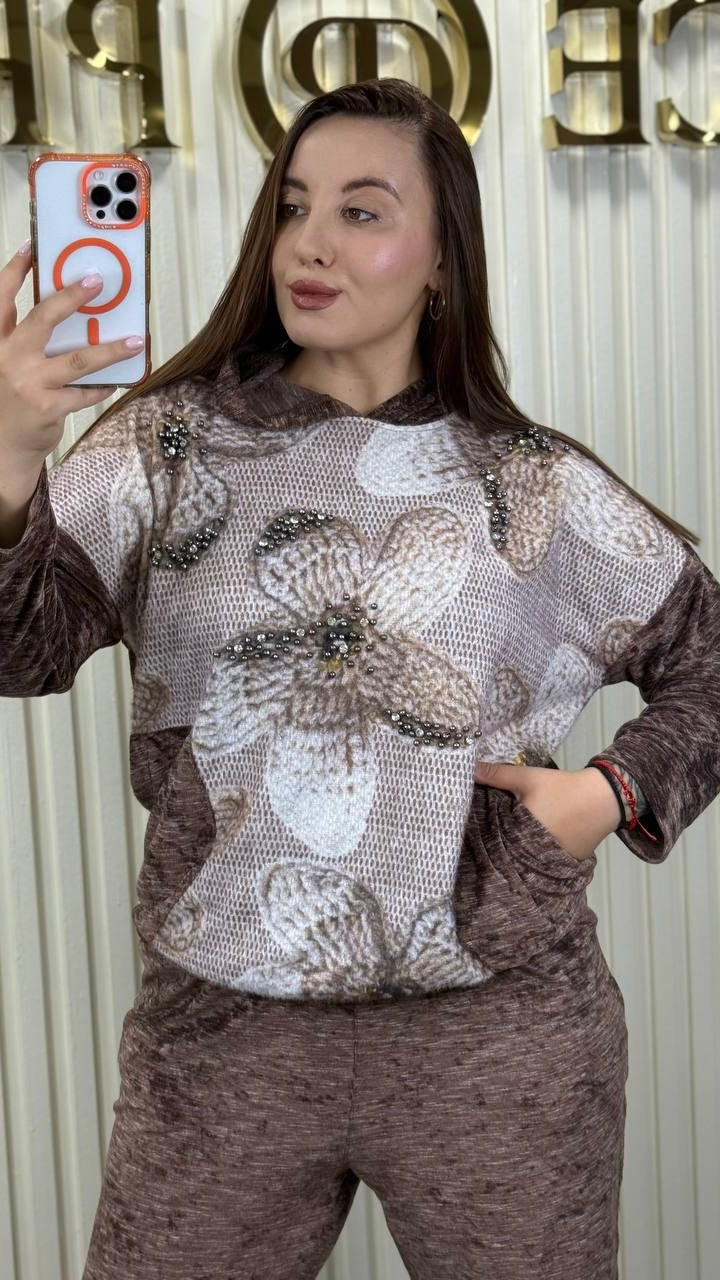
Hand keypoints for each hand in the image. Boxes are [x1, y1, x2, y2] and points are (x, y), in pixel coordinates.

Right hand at [0, 240, 144, 463]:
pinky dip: (102, 386)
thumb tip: (66, 312)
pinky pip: (84, 391)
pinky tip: (114, 381)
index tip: (32, 247)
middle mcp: (9, 358)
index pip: (1, 299)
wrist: (3, 446)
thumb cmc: (10, 399)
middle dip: (70, 297)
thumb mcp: (8, 362)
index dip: (15, 271)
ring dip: (110, 350)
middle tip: (95, 281)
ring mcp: (29, 383)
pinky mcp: (48, 407)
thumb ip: (26, 339)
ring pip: (77, 360)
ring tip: (134, 341)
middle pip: (42, 319)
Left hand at [473, 759, 620, 860]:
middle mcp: (533, 855)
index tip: (468, 834)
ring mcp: (550, 861)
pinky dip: (535, 853)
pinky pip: (541, 860)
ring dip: (515, 852)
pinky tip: (529, 843)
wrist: (604, 798)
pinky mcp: (565, 863)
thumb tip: (469, 769)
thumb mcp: (527, 778)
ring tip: (501, 841)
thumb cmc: (562, 788)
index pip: (490, 845)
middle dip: (495, 847)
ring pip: (524, 859)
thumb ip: (497, 775)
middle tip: (480, 839)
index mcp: (520, 836)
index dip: (479, 840)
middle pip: (506, 855)